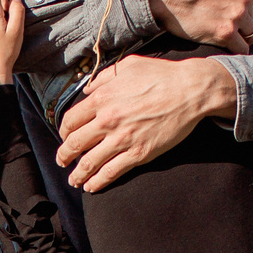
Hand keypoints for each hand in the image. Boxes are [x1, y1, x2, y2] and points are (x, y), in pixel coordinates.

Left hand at [56, 52, 237, 191]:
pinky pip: (111, 172)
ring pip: (90, 162)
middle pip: (75, 144)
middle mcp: (108, 120)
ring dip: (77, 174)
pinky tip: (91, 187)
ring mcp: (123, 139)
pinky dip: (98, 182)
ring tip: (73, 181)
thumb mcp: (127, 65)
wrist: (190, 91)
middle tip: (62, 162)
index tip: (64, 138)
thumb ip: (103, 78)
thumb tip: (87, 91)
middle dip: (64, 156)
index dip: (63, 133)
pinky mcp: (139, 153)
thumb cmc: (161, 75)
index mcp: (102, 98)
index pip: (70, 121)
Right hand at [146, 0, 252, 50]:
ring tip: (225, 33)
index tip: (220, 0)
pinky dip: (236, 48)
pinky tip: (225, 46)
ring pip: (251, 31)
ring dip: (240, 33)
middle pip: (251, 10)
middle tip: (219, 17)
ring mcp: (236, 15)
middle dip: (239, 14)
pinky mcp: (225, 34)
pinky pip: (242, 48)